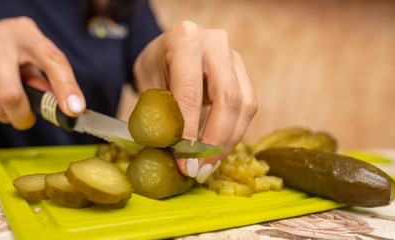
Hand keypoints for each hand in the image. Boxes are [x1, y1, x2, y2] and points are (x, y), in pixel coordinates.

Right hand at [0, 16, 84, 129]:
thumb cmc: (9, 57)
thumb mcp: (32, 61)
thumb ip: (48, 82)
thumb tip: (66, 107)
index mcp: (26, 33)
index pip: (52, 59)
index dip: (66, 87)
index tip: (74, 110)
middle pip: (11, 94)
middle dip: (22, 116)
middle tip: (26, 120)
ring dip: (5, 114)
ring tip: (6, 101)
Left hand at [134, 21, 256, 181]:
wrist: (168, 48)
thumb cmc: (156, 65)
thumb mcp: (147, 83)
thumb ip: (158, 112)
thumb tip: (169, 154)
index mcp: (184, 40)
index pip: (190, 94)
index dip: (189, 133)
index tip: (184, 163)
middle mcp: (214, 43)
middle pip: (227, 99)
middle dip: (214, 143)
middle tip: (199, 170)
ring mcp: (234, 56)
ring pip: (245, 105)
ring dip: (228, 143)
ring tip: (207, 167)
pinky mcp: (244, 71)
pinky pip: (248, 107)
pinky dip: (234, 134)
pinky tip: (218, 152)